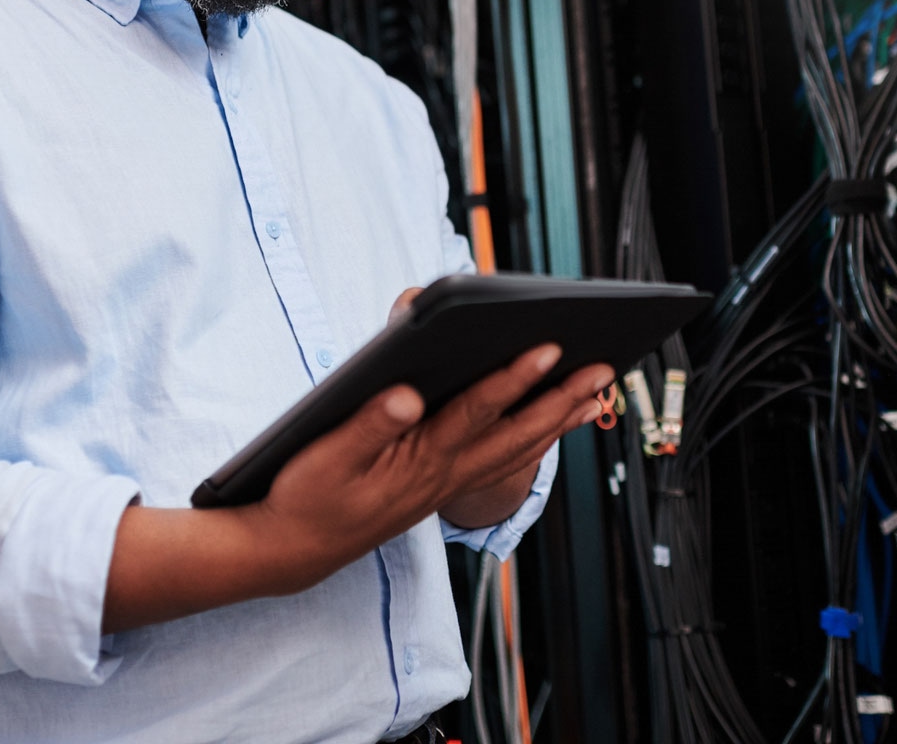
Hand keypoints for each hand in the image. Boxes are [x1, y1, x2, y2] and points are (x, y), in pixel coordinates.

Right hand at [245, 341, 612, 593]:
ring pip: (514, 451)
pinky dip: (531, 442)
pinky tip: (547, 426)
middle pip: (515, 435)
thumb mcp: (327, 455)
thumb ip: (369, 422)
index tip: (547, 346)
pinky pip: (499, 463)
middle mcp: (442, 475)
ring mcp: (445, 485)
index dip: (513, 377)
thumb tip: (408, 392)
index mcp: (418, 459)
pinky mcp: (438, 489)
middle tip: (602, 368)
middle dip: (560, 399)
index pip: (476, 410)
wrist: (293, 550)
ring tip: (592, 393)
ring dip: (556, 421)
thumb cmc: (307, 497)